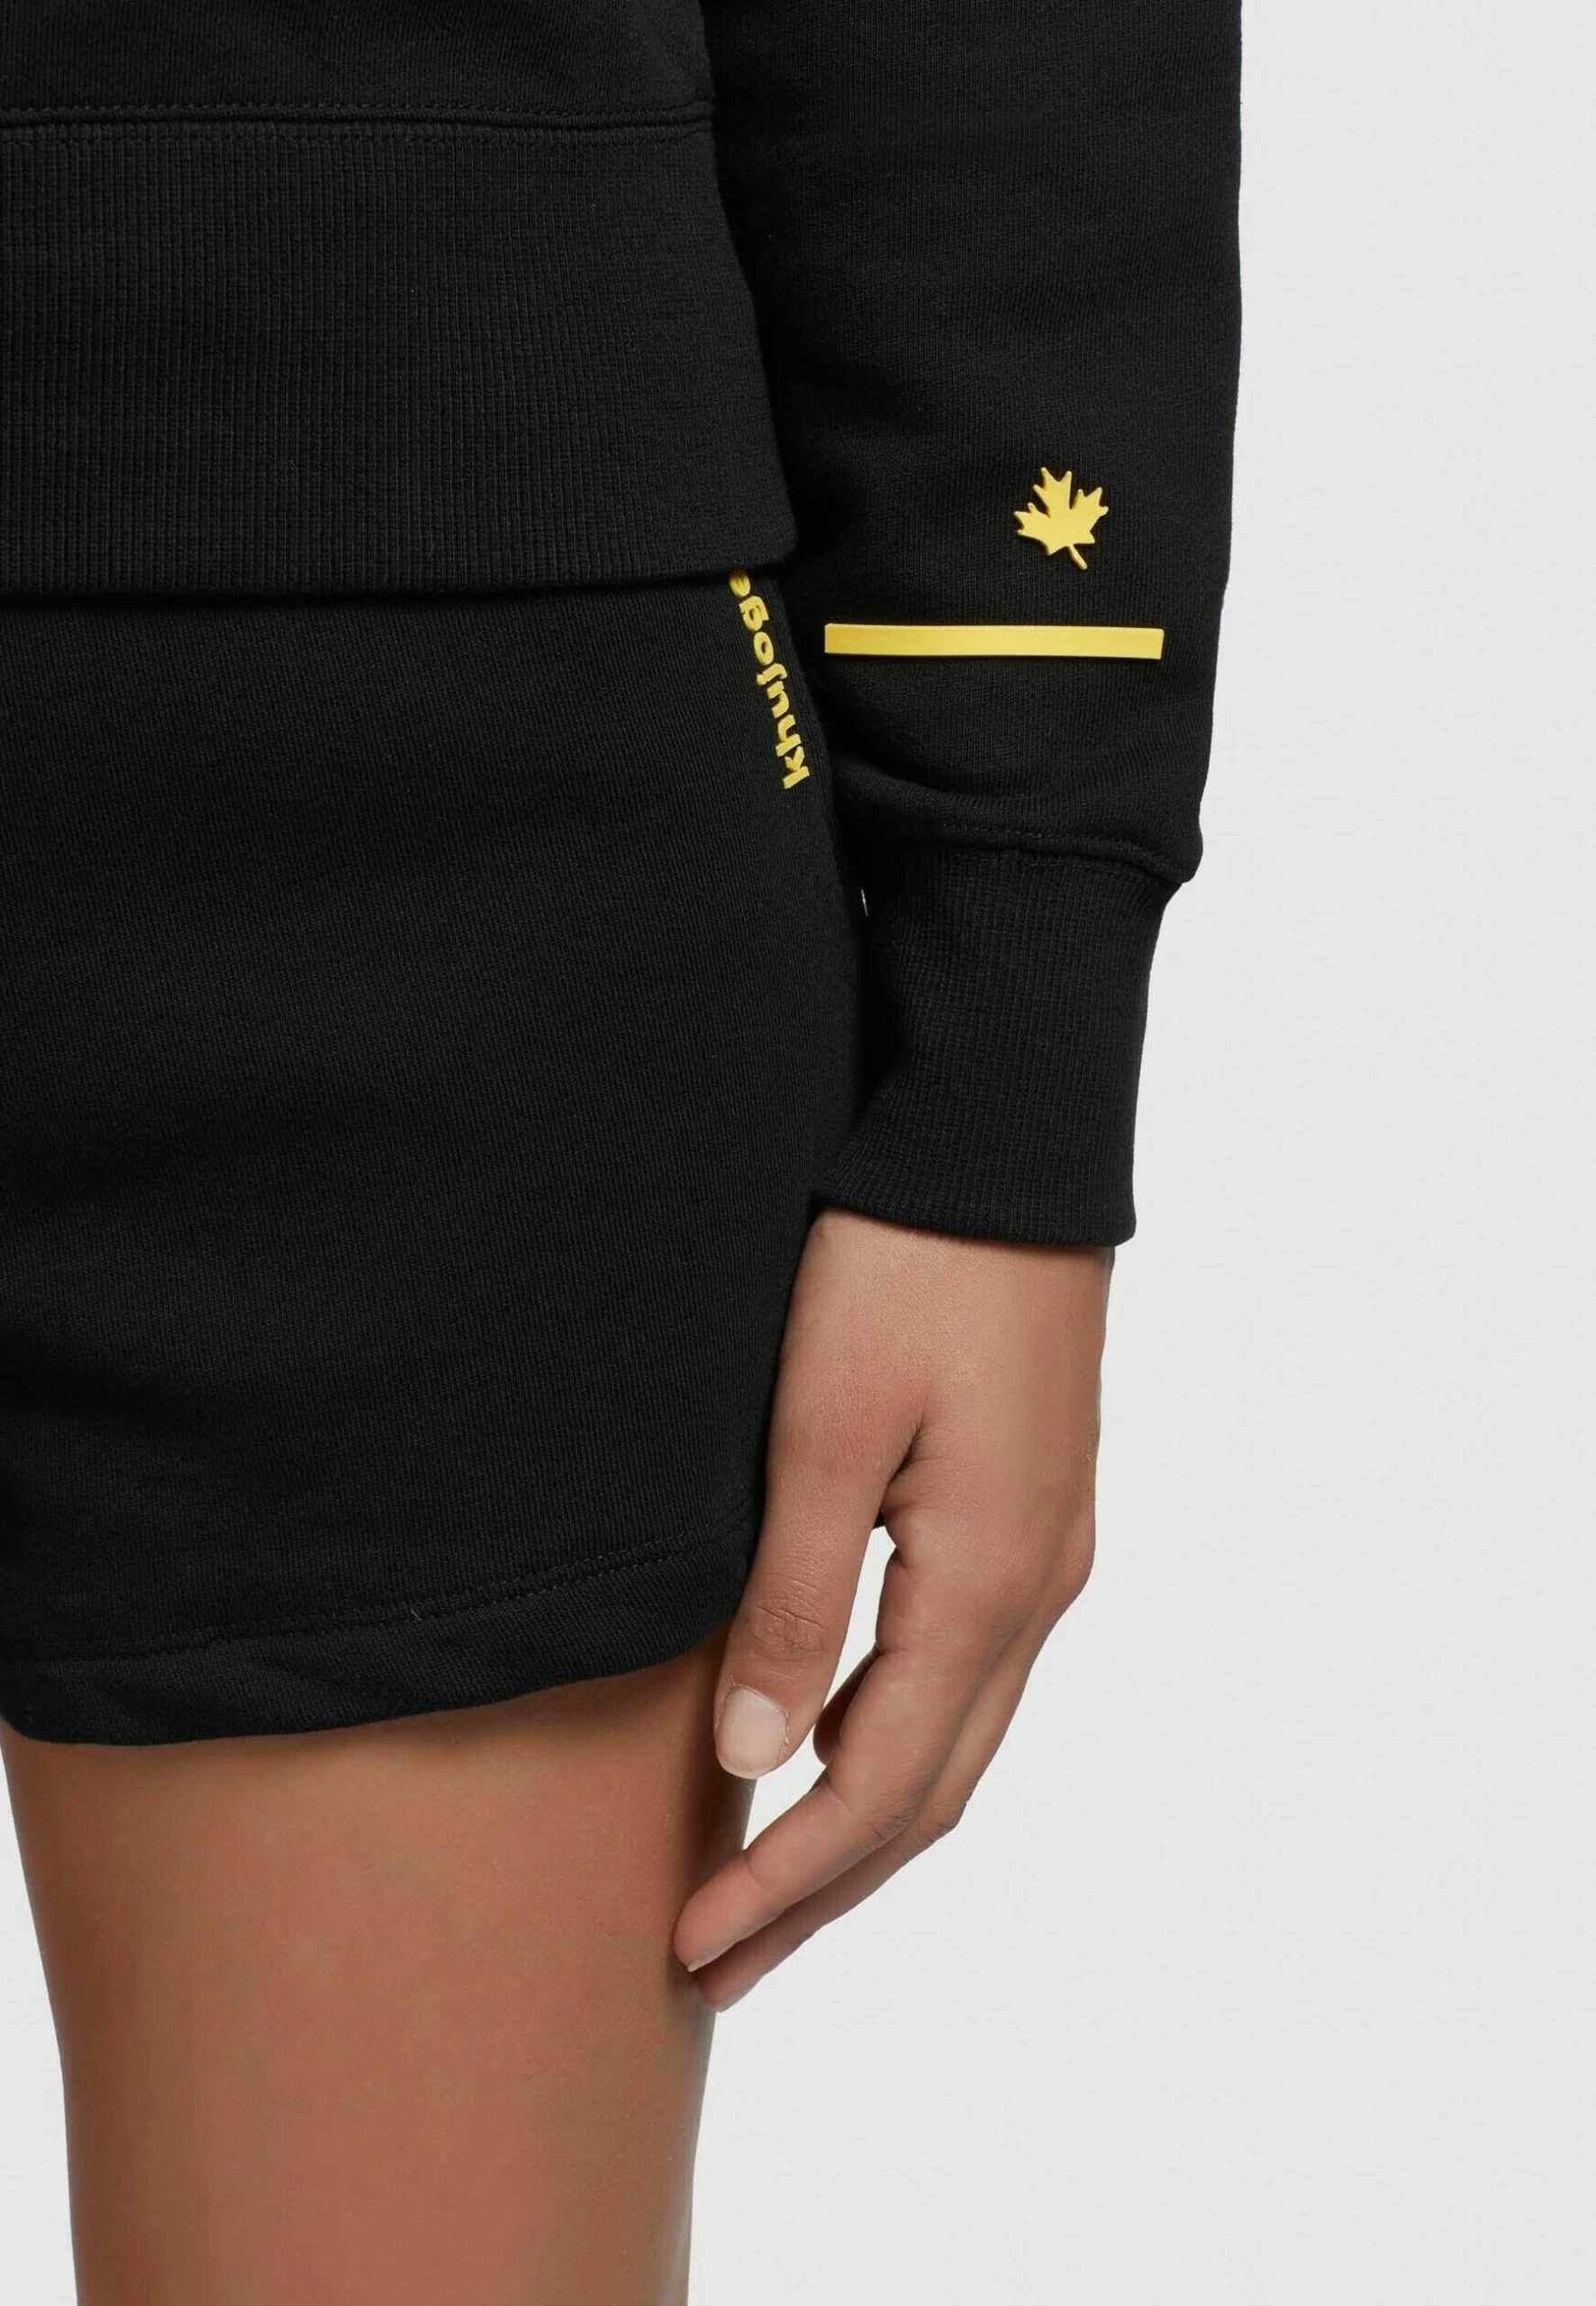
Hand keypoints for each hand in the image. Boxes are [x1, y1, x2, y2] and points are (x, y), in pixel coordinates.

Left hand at [673, 1206, 1110, 2007]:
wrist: (1003, 1142)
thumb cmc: (901, 1266)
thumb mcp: (824, 1431)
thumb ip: (793, 1602)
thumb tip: (755, 1761)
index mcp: (986, 1581)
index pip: (882, 1788)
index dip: (788, 1881)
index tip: (693, 1945)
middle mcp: (1036, 1587)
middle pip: (931, 1791)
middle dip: (825, 1889)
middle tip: (720, 1965)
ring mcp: (1045, 1549)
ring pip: (957, 1738)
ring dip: (861, 1824)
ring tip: (767, 1882)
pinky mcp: (1029, 1507)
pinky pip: (966, 1671)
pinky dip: (893, 1739)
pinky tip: (827, 1736)